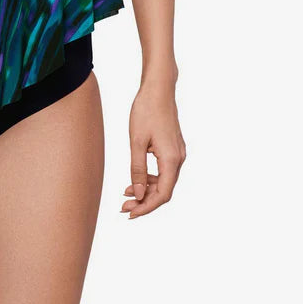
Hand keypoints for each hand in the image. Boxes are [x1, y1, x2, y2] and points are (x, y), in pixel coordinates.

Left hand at [121, 78, 186, 218]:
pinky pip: (164, 170)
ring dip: (147, 190)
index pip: (163, 194)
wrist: (158, 89)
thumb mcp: (137, 142)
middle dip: (145, 201)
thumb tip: (139, 194)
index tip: (131, 213)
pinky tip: (136, 179)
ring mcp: (178, 153)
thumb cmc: (146, 111)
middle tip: (124, 206)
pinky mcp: (173, 148)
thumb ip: (137, 170)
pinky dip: (150, 178)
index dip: (147, 207)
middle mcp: (179, 159)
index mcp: (171, 159)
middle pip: (164, 190)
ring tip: (126, 193)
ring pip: (164, 181)